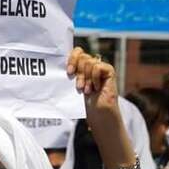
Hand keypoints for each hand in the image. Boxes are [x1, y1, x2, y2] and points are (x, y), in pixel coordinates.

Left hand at [67, 47, 137, 168]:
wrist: (100, 117)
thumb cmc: (87, 107)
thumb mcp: (75, 87)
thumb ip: (72, 74)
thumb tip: (59, 63)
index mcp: (83, 68)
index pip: (77, 52)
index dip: (72, 58)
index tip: (68, 72)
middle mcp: (93, 66)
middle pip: (82, 55)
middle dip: (77, 71)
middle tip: (78, 86)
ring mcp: (101, 69)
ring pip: (88, 61)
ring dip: (84, 78)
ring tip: (87, 90)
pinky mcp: (109, 72)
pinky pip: (98, 66)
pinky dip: (93, 77)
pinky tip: (95, 87)